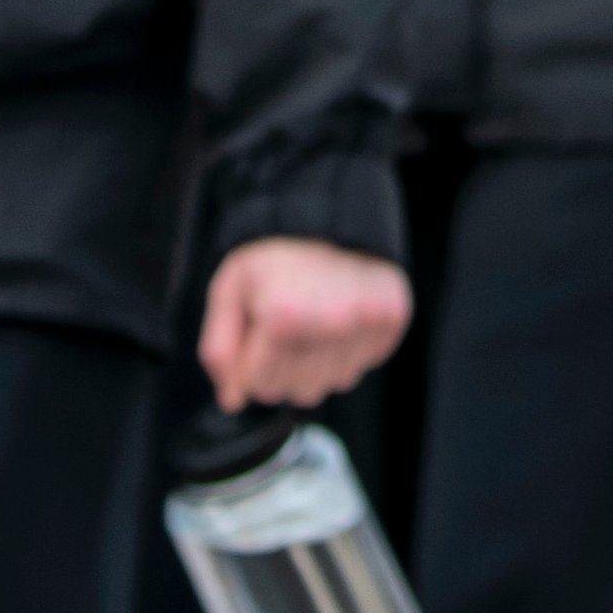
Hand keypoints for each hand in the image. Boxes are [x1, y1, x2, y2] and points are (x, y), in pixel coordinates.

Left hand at [202, 235, 410, 407]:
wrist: (328, 210)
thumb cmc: (272, 254)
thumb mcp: (229, 291)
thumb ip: (220, 349)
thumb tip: (232, 401)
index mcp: (284, 317)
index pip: (258, 386)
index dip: (249, 364)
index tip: (256, 333)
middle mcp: (332, 324)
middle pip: (297, 391)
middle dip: (281, 369)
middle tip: (283, 327)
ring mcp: (367, 323)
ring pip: (333, 384)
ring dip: (316, 363)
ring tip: (312, 321)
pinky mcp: (392, 318)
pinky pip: (362, 366)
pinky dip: (346, 351)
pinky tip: (337, 320)